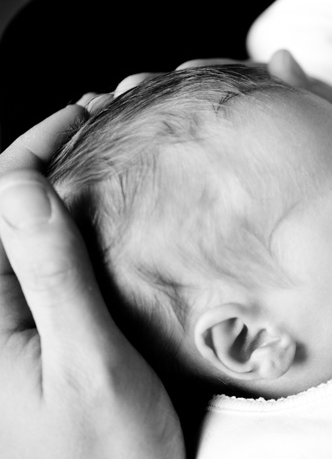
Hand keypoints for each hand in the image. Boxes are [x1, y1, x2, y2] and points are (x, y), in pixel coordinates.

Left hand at [0, 109, 183, 458]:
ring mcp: (20, 323)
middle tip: (101, 118)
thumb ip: (51, 276)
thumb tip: (22, 186)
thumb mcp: (87, 364)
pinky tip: (113, 212)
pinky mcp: (50, 333)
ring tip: (108, 149)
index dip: (33, 147)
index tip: (82, 113)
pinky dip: (80, 224)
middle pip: (9, 210)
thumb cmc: (108, 455)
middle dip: (47, 155)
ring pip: (31, 231)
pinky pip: (53, 262)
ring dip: (64, 184)